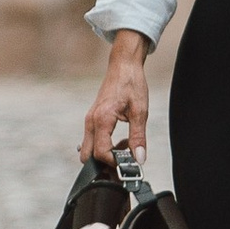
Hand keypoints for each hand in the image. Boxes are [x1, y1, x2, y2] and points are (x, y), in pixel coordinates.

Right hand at [82, 31, 151, 167]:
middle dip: (105, 163)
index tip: (130, 162)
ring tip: (125, 147)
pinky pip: (92, 140)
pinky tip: (120, 140)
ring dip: (105, 155)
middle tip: (125, 160)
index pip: (101, 153)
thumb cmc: (131, 83)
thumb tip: (139, 159)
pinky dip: (104, 146)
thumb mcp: (140, 111)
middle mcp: (91, 121)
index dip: (115, 162)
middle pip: (89, 156)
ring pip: (89, 149)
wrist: (123, 65)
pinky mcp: (92, 119)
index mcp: (102, 119)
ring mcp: (90, 120)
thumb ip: (138, 137)